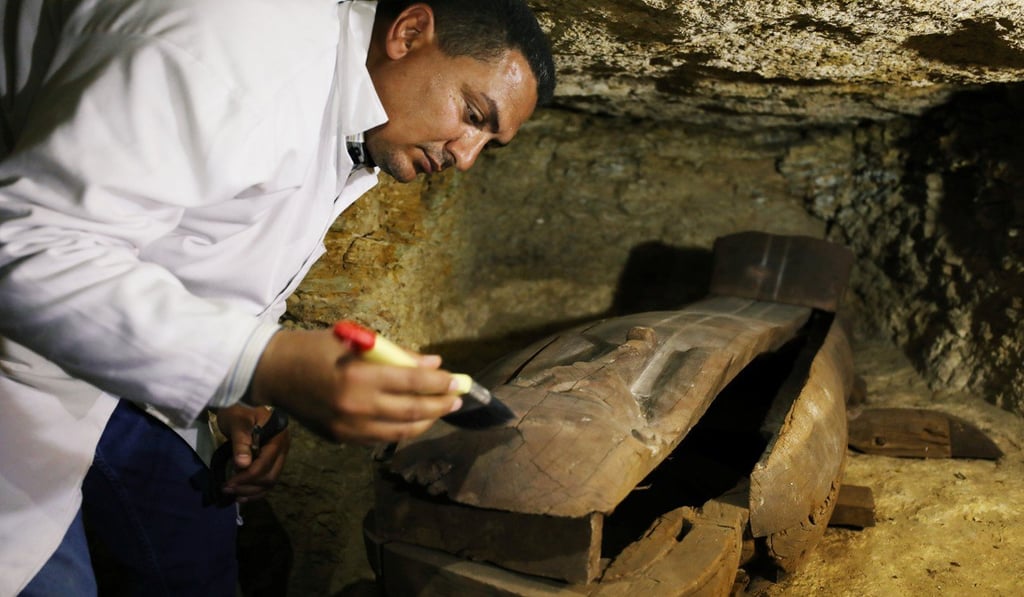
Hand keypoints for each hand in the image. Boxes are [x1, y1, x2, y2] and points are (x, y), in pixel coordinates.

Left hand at [214, 403, 290, 502]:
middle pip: (270, 477)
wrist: (241, 403)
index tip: (228, 483)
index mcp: (278, 438)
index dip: (247, 477)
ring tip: (232, 494)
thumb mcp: (237, 422)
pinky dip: (256, 490)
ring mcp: (279, 456)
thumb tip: (242, 465)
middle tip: (227, 488)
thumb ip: (241, 442)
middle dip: (248, 486)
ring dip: (251, 491)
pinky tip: (242, 496)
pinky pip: (267, 480)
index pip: (265, 464)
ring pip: (270, 482)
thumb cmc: (239, 410)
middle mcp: (282, 449)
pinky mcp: (272, 460)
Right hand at [249, 328, 462, 444]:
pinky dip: (401, 430)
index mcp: (359, 377)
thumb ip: (395, 355)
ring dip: (425, 422)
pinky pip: (380, 438)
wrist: (272, 372)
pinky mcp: (341, 439)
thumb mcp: (355, 341)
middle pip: (412, 411)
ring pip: (400, 432)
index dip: (440, 384)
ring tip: (440, 411)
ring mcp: (348, 428)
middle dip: (440, 405)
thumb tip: (433, 365)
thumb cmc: (315, 348)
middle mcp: (356, 408)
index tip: (458, 381)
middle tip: (458, 399)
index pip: (412, 383)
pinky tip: (413, 420)